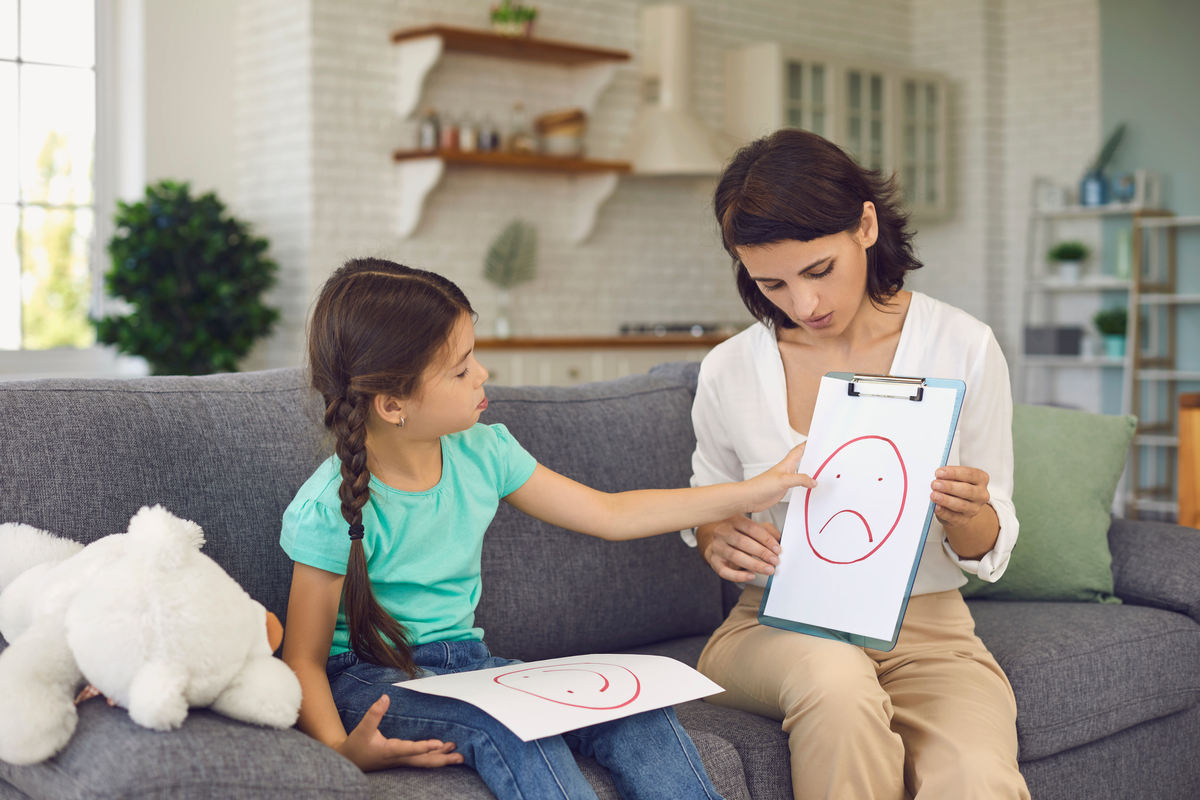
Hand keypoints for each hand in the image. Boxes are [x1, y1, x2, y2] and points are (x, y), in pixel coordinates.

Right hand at [336, 695, 463, 771]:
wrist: (349, 761)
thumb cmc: (356, 745)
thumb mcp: (362, 728)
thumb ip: (374, 713)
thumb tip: (385, 697)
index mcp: (390, 751)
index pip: (410, 750)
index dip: (424, 747)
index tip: (439, 743)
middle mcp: (399, 759)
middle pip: (423, 761)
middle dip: (442, 759)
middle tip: (459, 756)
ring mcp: (401, 761)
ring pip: (424, 763)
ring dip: (442, 759)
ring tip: (459, 756)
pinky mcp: (402, 760)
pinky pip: (421, 761)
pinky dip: (434, 759)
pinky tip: (444, 755)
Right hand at [700, 515, 783, 582]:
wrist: (720, 544)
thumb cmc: (740, 536)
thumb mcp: (754, 529)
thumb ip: (768, 532)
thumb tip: (780, 540)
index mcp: (733, 520)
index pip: (751, 528)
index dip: (766, 539)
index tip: (777, 549)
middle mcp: (722, 532)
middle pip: (742, 542)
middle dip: (761, 553)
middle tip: (774, 561)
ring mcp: (717, 547)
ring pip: (735, 556)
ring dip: (754, 565)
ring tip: (768, 570)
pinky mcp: (714, 561)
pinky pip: (725, 571)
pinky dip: (738, 576)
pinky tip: (751, 576)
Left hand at [741, 443, 815, 513]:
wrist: (750, 498)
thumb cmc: (761, 486)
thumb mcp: (784, 480)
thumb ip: (800, 479)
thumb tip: (813, 481)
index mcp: (786, 464)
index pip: (799, 450)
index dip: (807, 444)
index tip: (815, 440)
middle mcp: (787, 470)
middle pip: (801, 461)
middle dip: (811, 457)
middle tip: (821, 456)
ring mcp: (785, 480)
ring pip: (800, 473)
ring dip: (809, 472)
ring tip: (819, 472)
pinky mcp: (784, 488)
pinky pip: (798, 485)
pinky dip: (805, 485)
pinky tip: (808, 488)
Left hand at [930, 466, 989, 530]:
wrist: (958, 508)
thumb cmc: (957, 489)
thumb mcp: (956, 479)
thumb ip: (949, 477)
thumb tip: (938, 477)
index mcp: (981, 479)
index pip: (969, 474)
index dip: (953, 473)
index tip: (939, 472)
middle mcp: (981, 495)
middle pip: (967, 490)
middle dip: (949, 487)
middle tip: (935, 484)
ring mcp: (974, 509)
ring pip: (961, 505)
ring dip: (945, 500)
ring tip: (934, 495)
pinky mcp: (964, 520)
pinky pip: (953, 516)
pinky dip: (943, 512)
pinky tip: (936, 507)